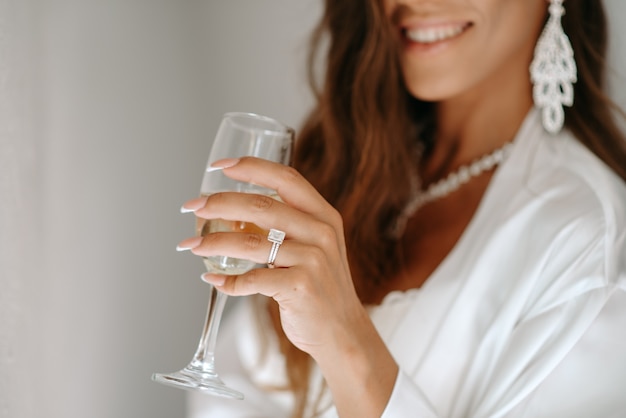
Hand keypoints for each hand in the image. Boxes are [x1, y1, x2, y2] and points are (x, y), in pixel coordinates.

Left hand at [179, 157, 397, 416]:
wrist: (342, 331)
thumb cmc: (321, 286)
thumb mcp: (316, 245)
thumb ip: (289, 224)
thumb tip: (234, 211)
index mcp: (324, 215)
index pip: (286, 178)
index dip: (251, 167)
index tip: (220, 166)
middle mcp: (321, 233)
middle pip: (263, 206)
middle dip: (220, 203)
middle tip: (194, 207)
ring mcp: (312, 260)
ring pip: (252, 243)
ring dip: (214, 243)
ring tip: (191, 245)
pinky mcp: (300, 287)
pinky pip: (252, 279)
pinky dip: (227, 280)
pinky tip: (212, 278)